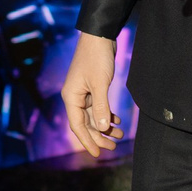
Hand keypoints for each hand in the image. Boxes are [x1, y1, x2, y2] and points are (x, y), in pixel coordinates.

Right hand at [60, 31, 122, 158]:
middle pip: (85, 123)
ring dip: (105, 126)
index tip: (98, 154)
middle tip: (113, 147)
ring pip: (93, 116)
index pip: (78, 126)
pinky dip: (107, 114)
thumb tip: (102, 129)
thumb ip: (101, 107)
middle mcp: (75, 97)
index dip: (87, 141)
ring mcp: (83, 92)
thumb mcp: (100, 84)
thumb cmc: (96, 58)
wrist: (99, 37)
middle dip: (99, 136)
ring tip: (120, 135)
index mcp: (71, 97)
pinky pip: (98, 106)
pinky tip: (117, 120)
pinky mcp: (92, 87)